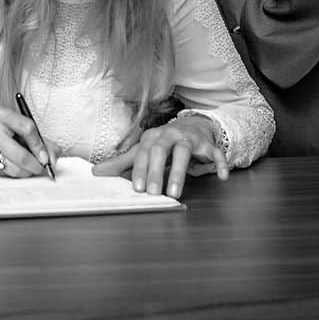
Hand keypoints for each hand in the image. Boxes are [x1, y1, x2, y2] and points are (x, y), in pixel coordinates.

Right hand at [0, 109, 48, 177]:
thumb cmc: (6, 135)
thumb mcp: (24, 132)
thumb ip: (43, 143)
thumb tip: (52, 160)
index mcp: (3, 115)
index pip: (28, 128)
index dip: (39, 145)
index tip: (46, 157)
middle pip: (20, 153)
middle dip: (35, 165)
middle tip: (42, 169)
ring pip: (13, 167)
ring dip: (26, 172)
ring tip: (29, 169)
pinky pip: (4, 173)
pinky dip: (15, 174)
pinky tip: (16, 169)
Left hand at [93, 113, 228, 196]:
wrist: (193, 126)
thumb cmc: (164, 142)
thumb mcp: (144, 151)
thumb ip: (122, 163)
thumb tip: (96, 172)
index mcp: (152, 137)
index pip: (143, 153)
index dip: (140, 170)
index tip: (138, 189)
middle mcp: (170, 135)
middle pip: (162, 151)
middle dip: (157, 172)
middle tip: (154, 193)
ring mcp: (190, 139)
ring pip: (184, 152)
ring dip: (180, 172)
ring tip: (175, 192)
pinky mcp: (208, 144)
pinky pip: (215, 152)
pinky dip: (219, 163)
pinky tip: (222, 176)